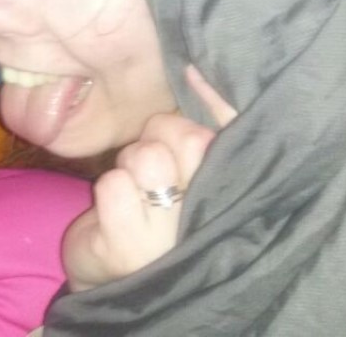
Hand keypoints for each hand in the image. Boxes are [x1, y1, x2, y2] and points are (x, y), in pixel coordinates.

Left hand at [62, 66, 235, 290]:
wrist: (109, 276)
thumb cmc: (151, 211)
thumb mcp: (180, 167)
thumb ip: (195, 128)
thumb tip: (193, 68)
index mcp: (228, 190)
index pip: (236, 133)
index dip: (216, 100)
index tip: (191, 73)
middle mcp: (211, 216)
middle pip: (187, 137)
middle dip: (158, 136)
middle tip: (151, 165)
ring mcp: (169, 237)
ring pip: (146, 156)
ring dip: (130, 165)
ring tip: (135, 191)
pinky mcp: (127, 248)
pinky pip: (113, 183)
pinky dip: (108, 189)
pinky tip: (114, 212)